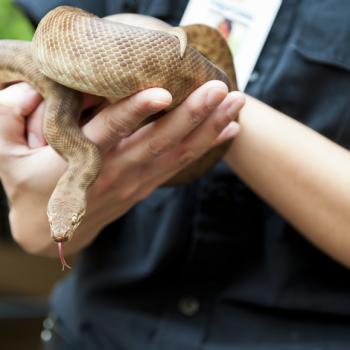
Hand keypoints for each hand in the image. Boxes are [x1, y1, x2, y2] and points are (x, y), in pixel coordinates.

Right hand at [0, 81, 244, 255]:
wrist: (49, 234)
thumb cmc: (27, 189)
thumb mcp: (4, 156)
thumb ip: (9, 118)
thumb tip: (28, 93)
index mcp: (81, 161)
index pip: (111, 131)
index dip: (136, 112)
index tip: (165, 92)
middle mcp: (115, 171)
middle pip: (158, 142)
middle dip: (193, 115)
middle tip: (221, 89)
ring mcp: (135, 182)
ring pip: (177, 154)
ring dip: (209, 128)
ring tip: (236, 105)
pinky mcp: (145, 186)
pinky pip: (179, 165)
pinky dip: (205, 147)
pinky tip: (228, 130)